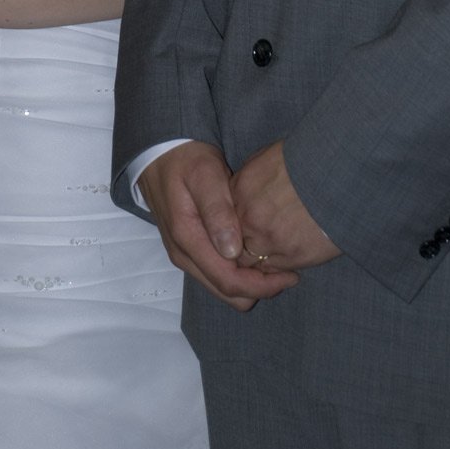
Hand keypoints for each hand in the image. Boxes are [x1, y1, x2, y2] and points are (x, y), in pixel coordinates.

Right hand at [138, 142, 298, 310]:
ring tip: (275, 260)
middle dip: (260, 288)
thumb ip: (217, 210)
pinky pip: (217, 274)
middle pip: (227, 293)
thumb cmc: (186, 160)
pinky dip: (239, 272)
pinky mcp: (189, 251)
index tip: (291, 275)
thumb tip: (232, 251)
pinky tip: (254, 251)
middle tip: (288, 269)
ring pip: (222, 287)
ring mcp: (185, 256)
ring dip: (249, 281)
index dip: (262, 286)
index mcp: (188, 239)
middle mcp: (184, 256)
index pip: (228, 282)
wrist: (158, 155)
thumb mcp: (205, 175)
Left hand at [230, 141, 340, 272]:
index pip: (225, 216)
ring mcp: (268, 238)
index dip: (235, 222)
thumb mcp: (271, 158)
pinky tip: (289, 256)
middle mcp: (249, 216)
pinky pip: (273, 270)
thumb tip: (245, 193)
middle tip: (261, 240)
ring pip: (251, 260)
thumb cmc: (310, 160)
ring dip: (259, 258)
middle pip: (234, 240)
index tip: (248, 222)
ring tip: (277, 248)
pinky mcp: (291, 256)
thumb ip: (250, 180)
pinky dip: (277, 268)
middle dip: (243, 242)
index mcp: (242, 189)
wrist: (341, 173)